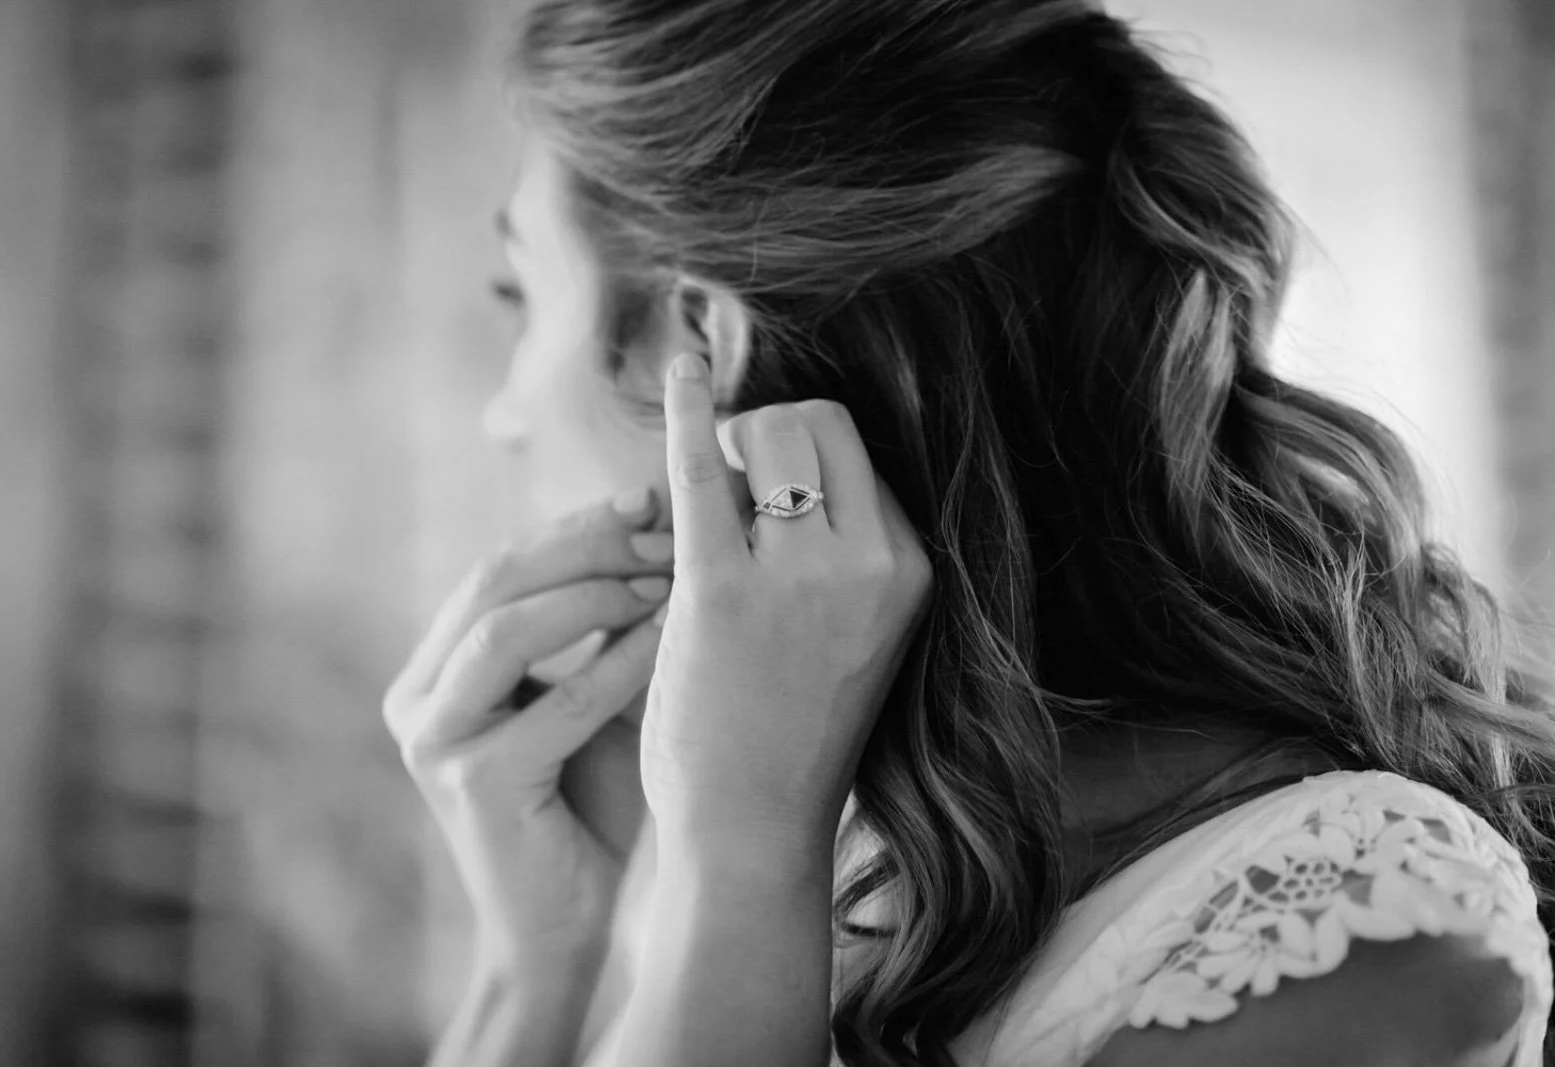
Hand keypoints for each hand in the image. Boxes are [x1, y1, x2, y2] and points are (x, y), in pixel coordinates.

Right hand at [383, 492, 672, 972]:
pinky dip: (618, 661)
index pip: (500, 569)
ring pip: (506, 628)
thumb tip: (659, 523)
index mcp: (435, 671)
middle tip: (663, 522)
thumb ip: (603, 627)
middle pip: (494, 581)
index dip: (573, 527)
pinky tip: (671, 636)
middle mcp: (416, 698)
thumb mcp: (594, 699)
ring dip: (595, 591)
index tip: (648, 498)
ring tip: (668, 572)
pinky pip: (555, 701)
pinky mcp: (472, 785)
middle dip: (585, 544)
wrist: (568, 933)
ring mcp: (434, 742)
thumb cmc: (590, 812)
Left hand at [641, 353, 933, 867]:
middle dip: (763, 435)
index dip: (798, 452)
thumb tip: (780, 442)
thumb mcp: (854, 630)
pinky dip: (685, 412)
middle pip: (817, 425)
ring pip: (763, 436)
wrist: (753, 832)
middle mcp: (871, 564)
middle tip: (725, 490)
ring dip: (722, 451)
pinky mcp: (724, 593)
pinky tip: (678, 370)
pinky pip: (698, 470)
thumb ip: (839, 548)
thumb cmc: (792, 731)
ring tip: (701, 513)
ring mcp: (801, 577)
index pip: (858, 451)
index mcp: (911, 571)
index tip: (759, 489)